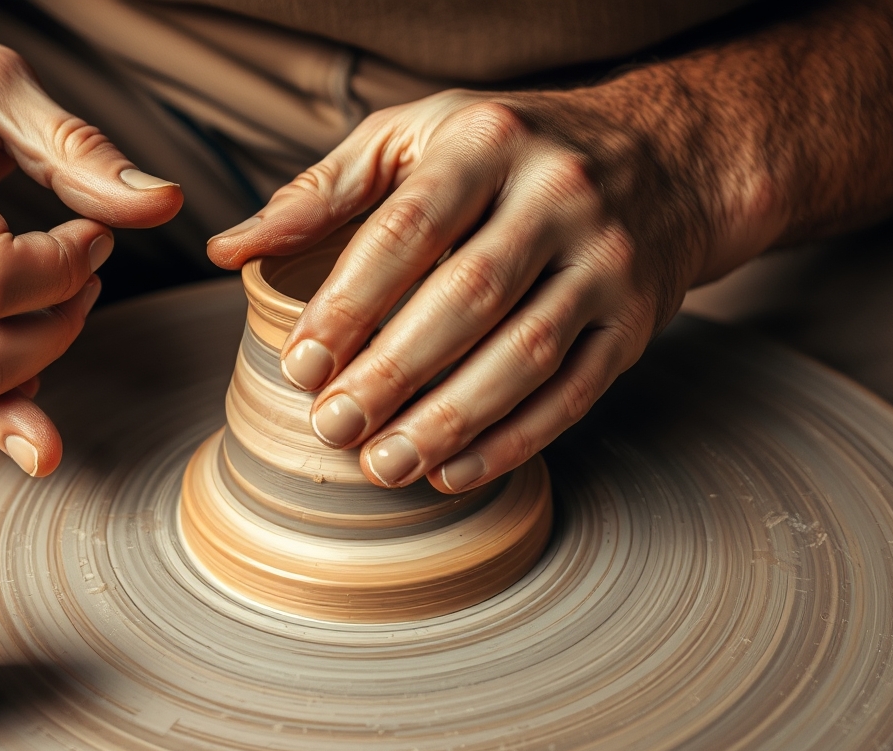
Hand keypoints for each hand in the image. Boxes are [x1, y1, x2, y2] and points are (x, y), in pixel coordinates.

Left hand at [209, 87, 775, 491]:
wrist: (663, 157)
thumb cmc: (509, 149)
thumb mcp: (415, 136)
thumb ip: (321, 191)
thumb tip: (228, 249)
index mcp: (488, 142)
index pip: (407, 229)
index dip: (349, 305)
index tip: (300, 366)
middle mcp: (558, 195)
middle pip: (467, 297)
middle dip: (393, 372)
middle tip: (333, 427)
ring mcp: (607, 260)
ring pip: (524, 353)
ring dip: (451, 420)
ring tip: (385, 465)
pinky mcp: (637, 321)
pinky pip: (574, 392)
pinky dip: (513, 440)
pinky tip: (455, 472)